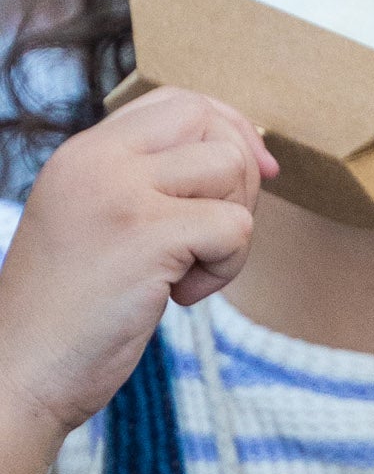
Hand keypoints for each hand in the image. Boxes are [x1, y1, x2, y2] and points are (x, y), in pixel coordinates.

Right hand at [0, 91, 276, 444]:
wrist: (21, 371)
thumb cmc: (67, 313)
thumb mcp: (93, 223)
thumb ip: (143, 185)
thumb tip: (244, 157)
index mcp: (83, 153)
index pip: (178, 102)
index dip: (228, 131)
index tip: (250, 176)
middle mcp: (98, 160)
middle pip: (210, 121)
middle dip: (239, 177)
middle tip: (212, 238)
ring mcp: (120, 193)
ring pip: (230, 169)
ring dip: (231, 230)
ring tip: (185, 273)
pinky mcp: (146, 235)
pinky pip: (235, 227)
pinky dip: (225, 269)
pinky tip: (178, 298)